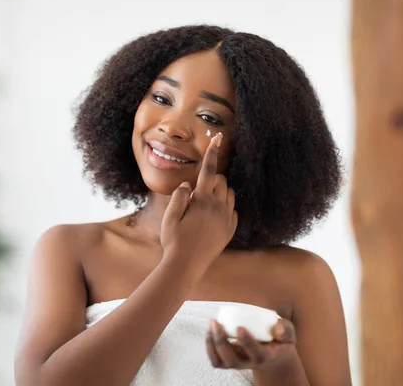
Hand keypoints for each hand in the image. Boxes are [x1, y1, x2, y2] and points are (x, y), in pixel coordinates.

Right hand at [160, 133, 237, 274]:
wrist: (185, 266)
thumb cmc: (173, 240)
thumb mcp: (169, 216)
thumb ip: (178, 196)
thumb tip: (187, 185)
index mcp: (202, 201)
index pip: (209, 170)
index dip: (212, 152)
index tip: (218, 137)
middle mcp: (218, 208)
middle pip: (221, 180)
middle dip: (211, 179)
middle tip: (197, 192)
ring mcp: (226, 219)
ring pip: (230, 194)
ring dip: (220, 192)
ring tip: (204, 205)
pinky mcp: (230, 230)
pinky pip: (233, 211)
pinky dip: (225, 208)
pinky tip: (211, 218)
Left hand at [206, 318, 296, 369]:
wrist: (273, 355)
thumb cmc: (279, 340)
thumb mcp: (288, 334)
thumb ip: (286, 328)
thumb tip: (277, 326)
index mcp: (266, 356)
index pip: (256, 354)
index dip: (247, 342)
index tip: (240, 327)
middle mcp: (250, 363)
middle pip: (233, 360)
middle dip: (221, 342)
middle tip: (217, 323)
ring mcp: (238, 363)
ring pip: (221, 361)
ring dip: (212, 344)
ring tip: (212, 324)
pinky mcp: (229, 361)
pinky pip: (216, 361)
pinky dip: (209, 347)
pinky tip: (209, 330)